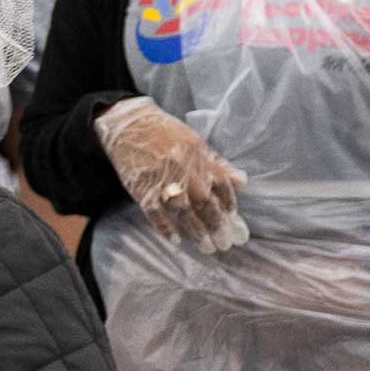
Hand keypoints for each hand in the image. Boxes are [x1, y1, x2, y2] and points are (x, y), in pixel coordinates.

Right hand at [98, 99, 245, 250]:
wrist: (127, 123)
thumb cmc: (164, 132)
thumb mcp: (195, 142)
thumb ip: (218, 163)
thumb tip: (242, 182)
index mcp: (199, 157)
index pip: (221, 185)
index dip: (229, 205)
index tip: (234, 221)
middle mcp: (183, 170)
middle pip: (205, 203)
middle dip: (217, 225)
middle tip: (226, 243)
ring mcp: (161, 180)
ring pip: (183, 211)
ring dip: (196, 231)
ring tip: (207, 247)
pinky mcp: (141, 187)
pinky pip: (155, 211)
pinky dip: (165, 226)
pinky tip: (175, 239)